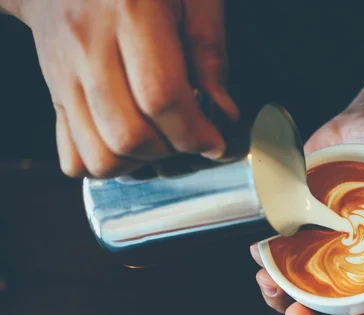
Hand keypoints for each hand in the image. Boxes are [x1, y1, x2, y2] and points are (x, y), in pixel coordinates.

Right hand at [14, 0, 237, 177]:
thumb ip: (209, 47)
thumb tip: (224, 111)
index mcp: (129, 9)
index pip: (161, 97)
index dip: (194, 132)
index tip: (214, 141)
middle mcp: (88, 44)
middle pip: (128, 134)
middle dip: (171, 150)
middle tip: (190, 139)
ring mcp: (62, 72)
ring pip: (98, 154)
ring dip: (140, 163)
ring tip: (160, 143)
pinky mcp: (54, 92)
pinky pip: (71, 154)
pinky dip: (104, 164)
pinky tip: (128, 146)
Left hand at [250, 110, 363, 314]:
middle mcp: (360, 263)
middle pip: (339, 312)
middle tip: (298, 313)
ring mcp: (327, 249)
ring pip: (303, 293)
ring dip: (282, 299)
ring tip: (269, 284)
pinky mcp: (301, 230)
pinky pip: (281, 258)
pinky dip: (267, 262)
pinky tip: (258, 254)